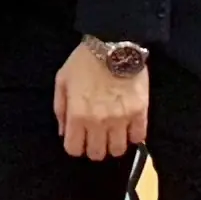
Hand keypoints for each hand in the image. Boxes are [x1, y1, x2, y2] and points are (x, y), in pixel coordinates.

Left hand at [55, 42, 147, 160]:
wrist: (114, 46)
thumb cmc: (84, 62)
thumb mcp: (62, 81)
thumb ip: (60, 108)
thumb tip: (63, 132)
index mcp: (77, 114)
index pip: (74, 149)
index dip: (75, 147)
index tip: (78, 140)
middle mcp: (98, 122)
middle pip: (97, 154)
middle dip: (94, 149)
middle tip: (96, 138)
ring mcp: (121, 119)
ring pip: (118, 150)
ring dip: (113, 145)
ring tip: (112, 135)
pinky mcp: (140, 113)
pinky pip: (139, 137)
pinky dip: (133, 137)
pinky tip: (128, 128)